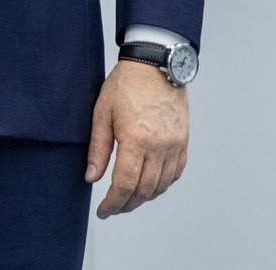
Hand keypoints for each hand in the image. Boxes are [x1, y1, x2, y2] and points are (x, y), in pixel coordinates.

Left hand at [85, 59, 189, 218]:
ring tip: (129, 198)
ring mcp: (174, 145)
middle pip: (144, 191)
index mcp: (136, 140)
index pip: (125, 186)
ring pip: (161, 185)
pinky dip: (163, 184)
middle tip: (114, 207)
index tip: (104, 211)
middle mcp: (158, 147)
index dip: (113, 204)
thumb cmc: (126, 84)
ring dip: (144, 197)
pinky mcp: (183, 140)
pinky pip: (176, 172)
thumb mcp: (102, 113)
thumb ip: (98, 148)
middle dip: (127, 205)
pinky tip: (151, 184)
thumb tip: (92, 178)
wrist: (155, 64)